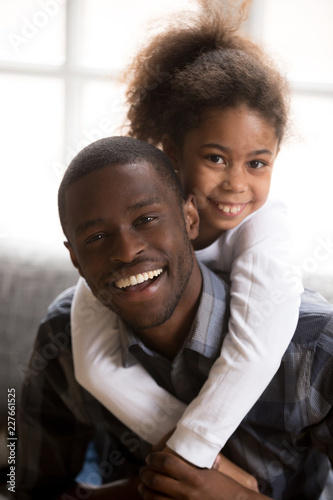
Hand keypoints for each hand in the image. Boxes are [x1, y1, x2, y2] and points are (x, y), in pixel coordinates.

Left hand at [139, 452, 270, 499]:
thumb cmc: (228, 490)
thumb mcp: (214, 473)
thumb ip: (202, 464)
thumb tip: (195, 451)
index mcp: (194, 477)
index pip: (167, 463)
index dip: (154, 458)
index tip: (150, 457)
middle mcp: (186, 492)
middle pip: (156, 480)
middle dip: (146, 474)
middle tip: (143, 471)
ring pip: (155, 498)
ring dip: (145, 491)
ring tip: (142, 486)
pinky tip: (152, 499)